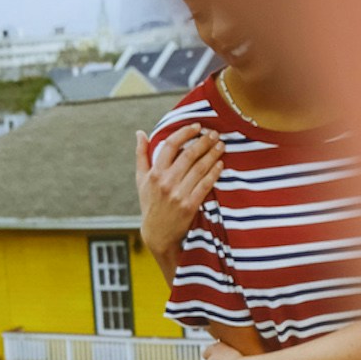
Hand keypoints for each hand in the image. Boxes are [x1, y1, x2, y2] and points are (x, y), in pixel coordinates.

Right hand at [135, 126, 223, 256]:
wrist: (157, 233)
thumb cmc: (149, 203)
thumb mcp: (140, 179)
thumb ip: (141, 155)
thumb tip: (140, 133)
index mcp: (153, 174)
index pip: (170, 146)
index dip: (184, 133)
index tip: (196, 126)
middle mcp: (165, 182)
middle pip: (188, 155)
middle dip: (203, 141)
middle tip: (214, 133)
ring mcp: (178, 194)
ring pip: (199, 168)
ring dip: (212, 154)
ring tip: (221, 145)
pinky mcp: (190, 205)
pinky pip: (205, 185)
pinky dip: (214, 173)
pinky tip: (220, 164)